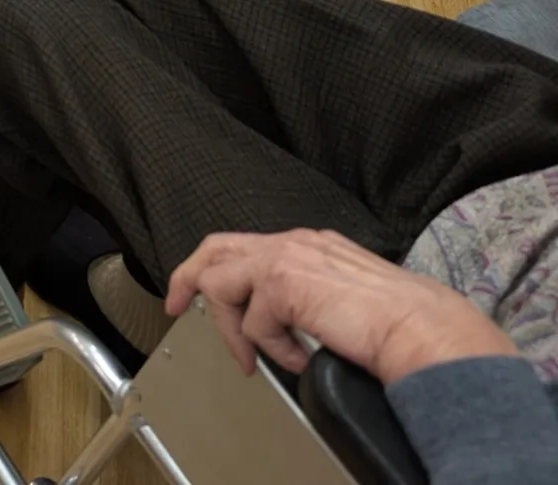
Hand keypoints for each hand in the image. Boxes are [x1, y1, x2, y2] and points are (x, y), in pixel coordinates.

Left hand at [166, 229, 519, 384]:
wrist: (425, 330)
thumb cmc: (401, 322)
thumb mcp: (343, 295)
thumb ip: (309, 295)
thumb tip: (284, 323)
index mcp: (309, 243)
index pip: (245, 246)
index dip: (215, 269)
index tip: (195, 293)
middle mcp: (294, 242)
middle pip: (215, 248)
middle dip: (186, 276)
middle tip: (174, 305)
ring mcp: (285, 258)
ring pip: (219, 284)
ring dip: (232, 329)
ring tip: (252, 357)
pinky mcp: (282, 283)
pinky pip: (252, 323)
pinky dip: (271, 349)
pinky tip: (300, 357)